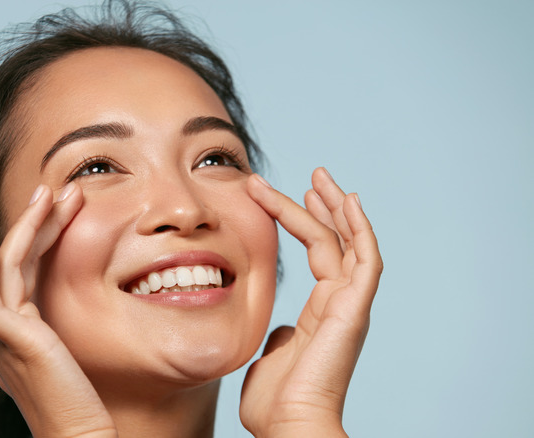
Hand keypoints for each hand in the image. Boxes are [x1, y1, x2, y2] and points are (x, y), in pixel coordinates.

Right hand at [0, 183, 116, 437]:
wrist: (78, 434)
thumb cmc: (67, 405)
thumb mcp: (41, 371)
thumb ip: (22, 354)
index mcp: (5, 332)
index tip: (5, 216)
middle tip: (6, 193)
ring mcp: (0, 334)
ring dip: (13, 228)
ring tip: (42, 193)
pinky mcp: (12, 339)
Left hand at [240, 169, 382, 436]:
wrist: (289, 425)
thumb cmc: (277, 400)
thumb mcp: (272, 354)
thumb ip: (280, 334)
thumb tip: (281, 326)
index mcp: (321, 311)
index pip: (319, 253)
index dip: (304, 221)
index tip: (285, 195)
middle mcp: (340, 303)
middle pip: (338, 241)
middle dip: (325, 205)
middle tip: (314, 175)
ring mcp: (350, 305)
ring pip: (350, 243)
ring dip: (337, 207)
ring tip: (321, 177)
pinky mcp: (354, 309)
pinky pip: (365, 260)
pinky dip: (360, 229)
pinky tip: (348, 202)